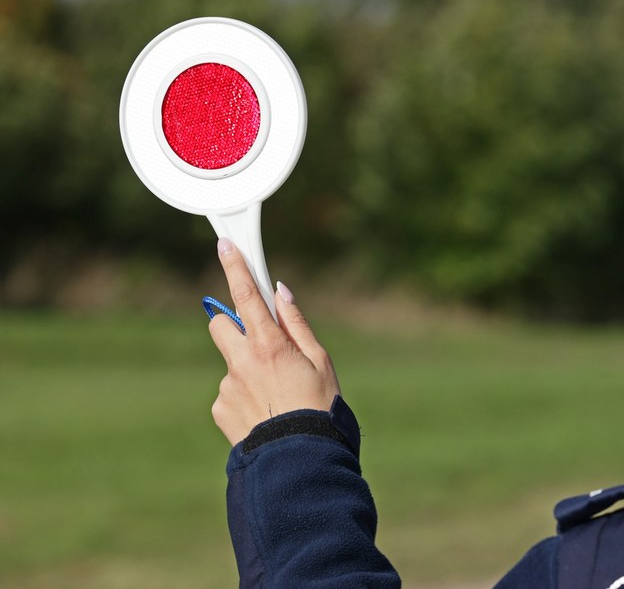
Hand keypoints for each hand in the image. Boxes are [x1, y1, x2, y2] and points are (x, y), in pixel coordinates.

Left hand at [208, 239, 340, 444]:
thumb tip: (280, 293)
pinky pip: (230, 392)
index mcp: (269, 344)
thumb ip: (297, 325)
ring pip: (231, 363)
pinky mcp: (219, 408)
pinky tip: (266, 413)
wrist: (299, 460)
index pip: (246, 295)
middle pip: (220, 324)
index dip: (235, 267)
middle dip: (233, 324)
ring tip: (276, 396)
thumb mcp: (321, 362)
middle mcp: (241, 361)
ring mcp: (226, 386)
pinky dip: (245, 396)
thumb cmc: (320, 408)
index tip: (225, 245)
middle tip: (260, 340)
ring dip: (247, 369)